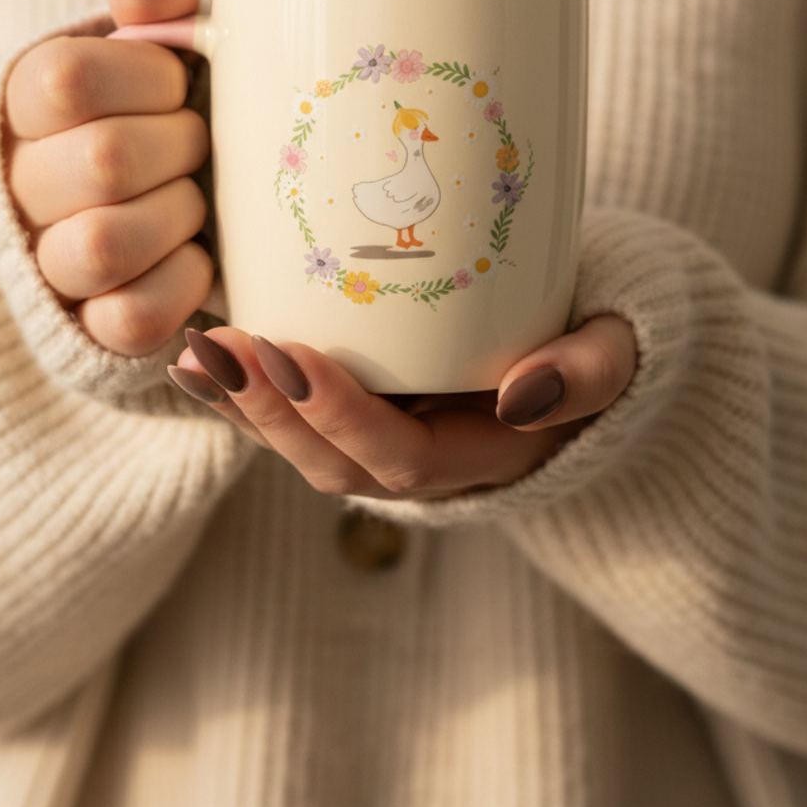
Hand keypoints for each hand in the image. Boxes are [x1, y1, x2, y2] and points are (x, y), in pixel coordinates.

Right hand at [4, 0, 212, 355]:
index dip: (150, 79)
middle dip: (180, 148)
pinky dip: (182, 284)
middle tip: (199, 146)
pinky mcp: (85, 328)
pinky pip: (131, 317)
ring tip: (195, 202)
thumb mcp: (154, 43)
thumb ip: (155, 1)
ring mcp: (46, 262)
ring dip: (177, 216)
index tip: (179, 85)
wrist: (141, 204)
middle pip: (103, 161)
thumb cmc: (155, 109)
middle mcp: (19, 183)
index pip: (68, 77)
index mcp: (25, 99)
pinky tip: (196, 256)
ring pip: (102, 246)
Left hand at [168, 315, 636, 499]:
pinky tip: (193, 356)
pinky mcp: (356, 412)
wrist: (572, 351)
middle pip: (331, 461)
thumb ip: (589, 372)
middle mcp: (420, 463)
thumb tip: (525, 391)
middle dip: (270, 411)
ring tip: (194, 353)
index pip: (400, 456)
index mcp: (480, 457)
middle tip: (221, 349)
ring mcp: (383, 442)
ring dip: (241, 404)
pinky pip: (292, 416)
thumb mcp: (613, 353)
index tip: (294, 356)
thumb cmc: (592, 344)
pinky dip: (241, 392)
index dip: (343, 415)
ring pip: (299, 445)